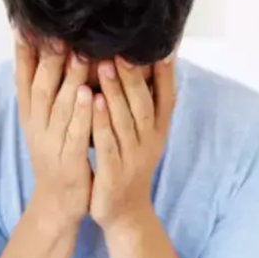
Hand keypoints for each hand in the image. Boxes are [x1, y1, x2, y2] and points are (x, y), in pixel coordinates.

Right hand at [14, 36, 92, 231]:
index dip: (23, 53)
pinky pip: (75, 133)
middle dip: (48, 58)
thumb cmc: (58, 156)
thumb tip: (48, 56)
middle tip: (57, 30)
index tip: (26, 24)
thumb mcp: (46, 125)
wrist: (58, 203)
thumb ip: (48, 94)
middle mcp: (37, 127)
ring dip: (68, 79)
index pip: (24, 79)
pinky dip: (82, 114)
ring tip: (79, 53)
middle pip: (40, 87)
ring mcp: (51, 144)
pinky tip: (90, 94)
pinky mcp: (68, 161)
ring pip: (58, 107)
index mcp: (32, 116)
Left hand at [89, 57, 175, 228]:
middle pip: (144, 104)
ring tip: (104, 64)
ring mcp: (133, 157)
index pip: (166, 98)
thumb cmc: (129, 166)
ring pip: (125, 120)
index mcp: (157, 131)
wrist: (124, 212)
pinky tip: (92, 102)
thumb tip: (146, 69)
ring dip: (115, 92)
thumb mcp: (143, 137)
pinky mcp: (114, 172)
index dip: (165, 73)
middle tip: (122, 48)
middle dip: (133, 75)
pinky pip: (107, 143)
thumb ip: (143, 106)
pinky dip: (101, 122)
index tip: (161, 45)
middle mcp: (149, 142)